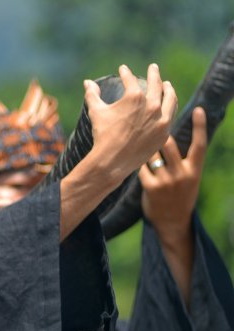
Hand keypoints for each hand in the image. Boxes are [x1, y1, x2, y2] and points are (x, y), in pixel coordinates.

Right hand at [85, 64, 176, 188]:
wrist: (113, 160)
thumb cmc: (103, 134)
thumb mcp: (96, 111)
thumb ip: (93, 94)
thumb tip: (87, 82)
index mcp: (134, 97)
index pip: (130, 80)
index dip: (125, 73)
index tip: (123, 69)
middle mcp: (152, 105)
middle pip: (156, 85)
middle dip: (154, 74)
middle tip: (153, 68)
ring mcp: (161, 119)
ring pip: (170, 99)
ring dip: (168, 89)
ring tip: (166, 84)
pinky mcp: (165, 132)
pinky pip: (171, 115)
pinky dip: (170, 107)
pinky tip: (168, 105)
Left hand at [140, 106, 206, 247]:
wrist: (173, 221)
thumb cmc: (179, 194)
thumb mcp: (188, 177)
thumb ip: (183, 160)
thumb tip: (170, 135)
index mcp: (194, 169)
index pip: (200, 144)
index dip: (200, 126)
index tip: (198, 109)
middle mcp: (182, 174)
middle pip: (169, 144)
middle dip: (159, 133)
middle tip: (149, 124)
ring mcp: (167, 181)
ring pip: (152, 153)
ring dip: (144, 148)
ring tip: (138, 143)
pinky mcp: (151, 187)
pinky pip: (140, 167)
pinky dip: (136, 163)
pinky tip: (131, 162)